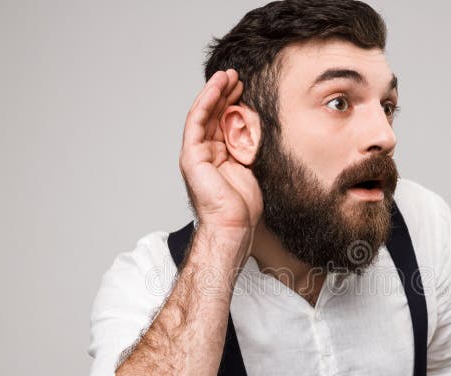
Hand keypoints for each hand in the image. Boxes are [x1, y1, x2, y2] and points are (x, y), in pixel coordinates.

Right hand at [179, 69, 262, 239]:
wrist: (233, 225)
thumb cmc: (243, 206)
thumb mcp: (252, 167)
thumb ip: (250, 145)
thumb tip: (259, 125)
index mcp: (219, 156)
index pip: (224, 123)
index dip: (232, 103)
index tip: (244, 87)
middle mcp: (205, 153)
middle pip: (214, 116)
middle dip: (225, 93)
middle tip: (237, 76)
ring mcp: (196, 154)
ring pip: (204, 115)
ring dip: (215, 92)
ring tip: (227, 75)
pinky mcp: (191, 156)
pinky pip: (197, 123)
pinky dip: (206, 103)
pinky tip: (216, 88)